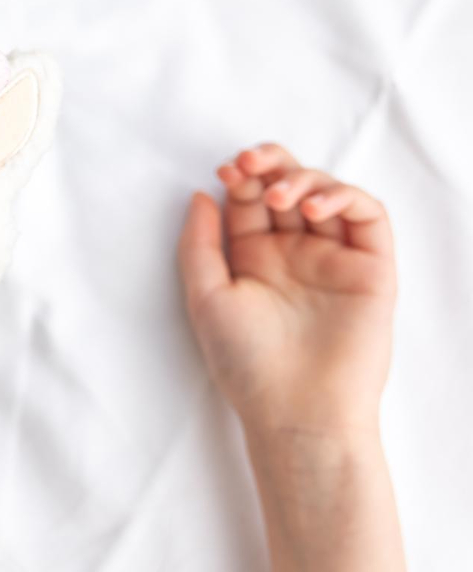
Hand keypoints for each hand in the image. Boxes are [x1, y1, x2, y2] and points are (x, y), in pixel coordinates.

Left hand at [176, 142, 395, 438]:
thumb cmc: (245, 362)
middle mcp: (295, 253)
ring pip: (328, 193)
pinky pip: (368, 216)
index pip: (249, 200)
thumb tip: (200, 194)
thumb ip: (200, 244)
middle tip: (251, 163)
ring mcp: (334, 258)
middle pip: (289, 186)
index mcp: (254, 258)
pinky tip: (312, 208)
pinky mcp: (372, 268)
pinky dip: (344, 198)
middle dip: (271, 164)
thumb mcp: (206, 296)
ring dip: (303, 179)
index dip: (240, 176)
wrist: (296, 408)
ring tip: (279, 199)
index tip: (225, 171)